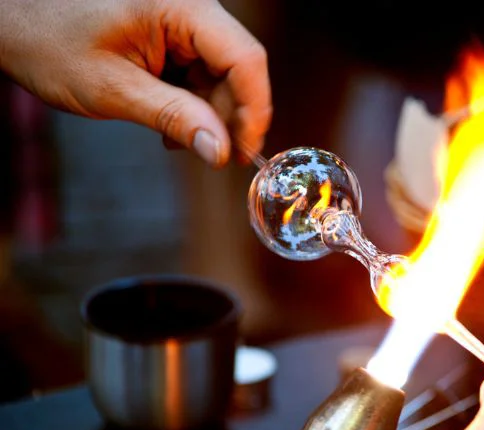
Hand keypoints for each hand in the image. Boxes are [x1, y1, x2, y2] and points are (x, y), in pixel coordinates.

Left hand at [0, 0, 270, 166]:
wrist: (11, 20)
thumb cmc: (48, 42)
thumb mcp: (113, 89)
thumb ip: (174, 118)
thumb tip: (220, 151)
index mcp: (180, 6)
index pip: (244, 57)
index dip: (254, 108)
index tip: (244, 150)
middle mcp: (190, 7)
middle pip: (237, 68)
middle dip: (228, 116)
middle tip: (214, 156)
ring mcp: (181, 19)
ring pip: (222, 73)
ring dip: (208, 112)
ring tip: (178, 140)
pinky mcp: (172, 31)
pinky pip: (200, 70)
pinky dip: (191, 101)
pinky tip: (170, 122)